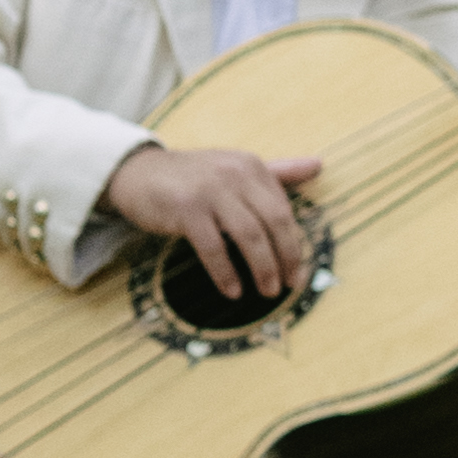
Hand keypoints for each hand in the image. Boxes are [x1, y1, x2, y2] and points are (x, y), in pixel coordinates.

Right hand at [102, 131, 326, 303]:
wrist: (138, 173)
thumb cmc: (193, 177)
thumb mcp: (236, 168)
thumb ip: (277, 172)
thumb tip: (318, 166)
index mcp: (252, 166)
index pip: (284, 209)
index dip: (295, 243)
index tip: (300, 271)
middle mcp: (234, 175)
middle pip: (274, 222)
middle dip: (287, 258)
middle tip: (289, 285)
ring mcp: (210, 191)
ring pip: (249, 236)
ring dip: (262, 268)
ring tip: (267, 291)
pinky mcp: (185, 209)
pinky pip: (213, 248)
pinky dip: (225, 273)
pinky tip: (232, 290)